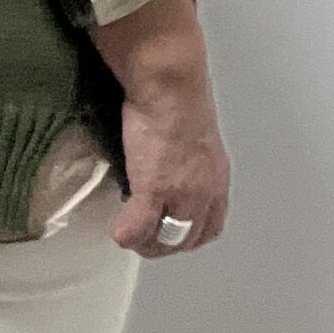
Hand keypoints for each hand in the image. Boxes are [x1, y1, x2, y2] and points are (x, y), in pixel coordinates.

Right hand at [109, 77, 230, 256]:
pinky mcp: (154, 188)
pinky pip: (139, 227)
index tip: (171, 232)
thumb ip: (188, 159)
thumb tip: (169, 162)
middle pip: (189, 239)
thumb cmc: (179, 97)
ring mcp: (181, 193)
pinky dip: (126, 233)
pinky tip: (116, 231)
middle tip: (144, 239)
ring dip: (146, 244)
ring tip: (129, 236)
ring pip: (166, 240)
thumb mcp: (196, 136)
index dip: (190, 235)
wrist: (169, 86)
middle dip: (166, 246)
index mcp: (217, 177)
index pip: (212, 225)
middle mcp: (205, 191)